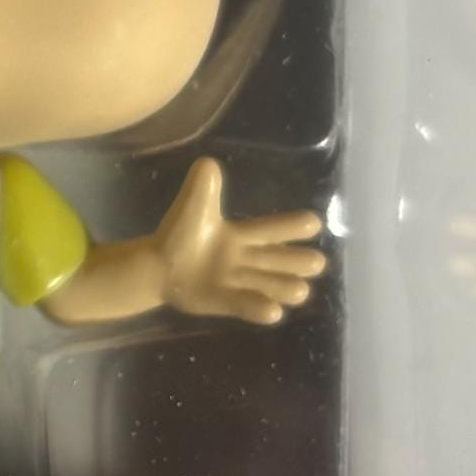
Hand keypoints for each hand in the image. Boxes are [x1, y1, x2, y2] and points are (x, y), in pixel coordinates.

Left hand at [156, 157, 326, 326]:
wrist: (157, 266)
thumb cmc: (179, 234)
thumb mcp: (193, 208)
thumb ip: (202, 188)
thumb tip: (208, 164)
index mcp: (240, 235)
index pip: (270, 229)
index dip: (291, 227)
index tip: (314, 223)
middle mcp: (245, 259)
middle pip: (277, 260)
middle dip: (297, 261)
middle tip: (317, 263)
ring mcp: (237, 282)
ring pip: (268, 285)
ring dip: (283, 287)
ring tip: (301, 291)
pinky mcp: (225, 302)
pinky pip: (244, 306)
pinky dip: (258, 308)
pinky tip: (274, 312)